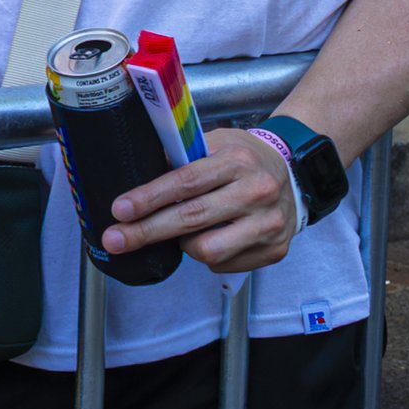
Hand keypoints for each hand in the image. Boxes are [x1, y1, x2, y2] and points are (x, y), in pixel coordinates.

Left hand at [101, 126, 299, 273]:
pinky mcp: (275, 251)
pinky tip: (210, 237)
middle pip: (192, 219)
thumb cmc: (243, 159)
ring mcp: (269, 225)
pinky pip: (225, 264)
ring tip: (182, 231)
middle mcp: (257, 193)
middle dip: (147, 231)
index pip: (186, 182)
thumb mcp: (213, 144)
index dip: (149, 198)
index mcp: (237, 162)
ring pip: (208, 250)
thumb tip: (134, 178)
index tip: (120, 210)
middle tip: (115, 239)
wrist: (293, 176)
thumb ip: (179, 159)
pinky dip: (208, 255)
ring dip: (184, 244)